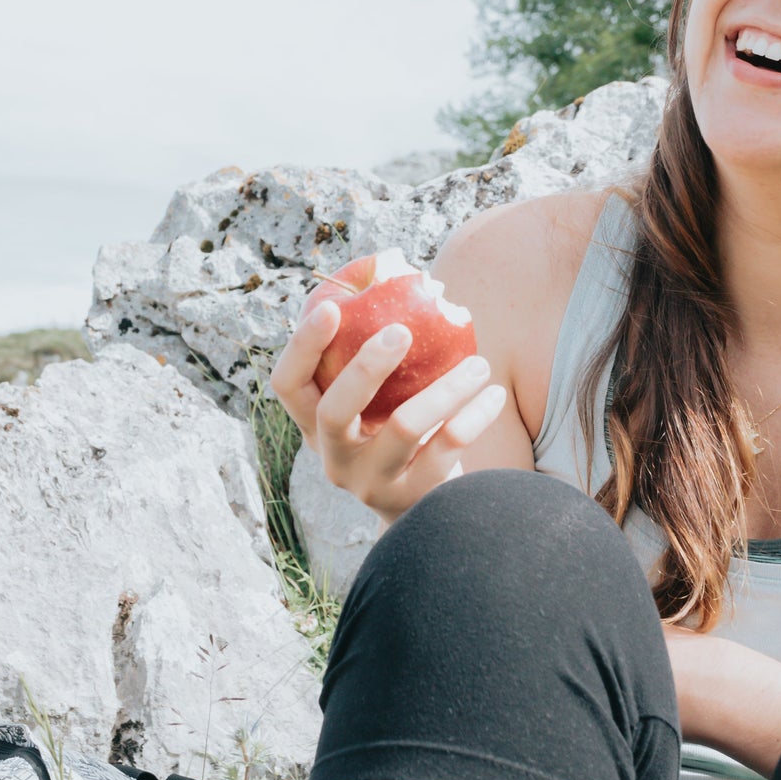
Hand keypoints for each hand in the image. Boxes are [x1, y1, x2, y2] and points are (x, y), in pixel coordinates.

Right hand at [269, 298, 508, 524]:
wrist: (426, 511)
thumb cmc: (401, 430)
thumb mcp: (379, 401)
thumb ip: (376, 353)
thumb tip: (399, 268)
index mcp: (314, 424)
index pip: (287, 385)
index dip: (302, 346)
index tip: (331, 308)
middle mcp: (333, 457)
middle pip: (335, 412)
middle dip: (366, 368)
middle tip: (402, 330)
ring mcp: (370, 483)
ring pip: (404, 429)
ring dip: (446, 388)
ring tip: (479, 364)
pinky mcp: (413, 498)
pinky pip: (446, 448)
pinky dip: (474, 415)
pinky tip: (493, 393)